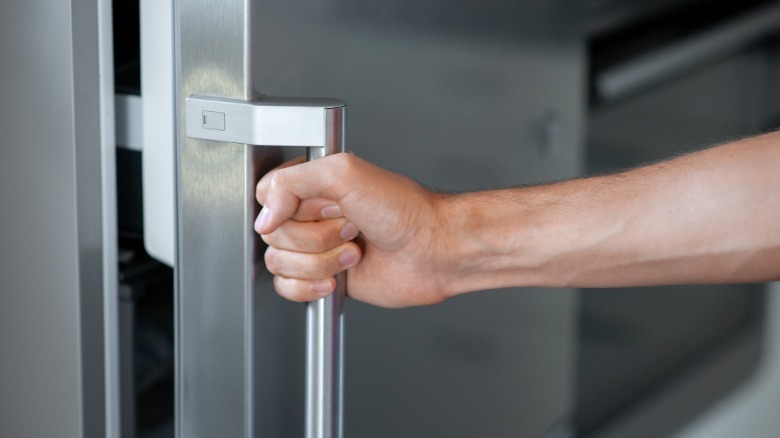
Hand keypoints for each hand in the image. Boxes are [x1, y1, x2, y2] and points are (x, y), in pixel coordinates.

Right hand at [255, 153, 451, 307]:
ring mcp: (315, 247)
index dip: (291, 208)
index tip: (326, 207)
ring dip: (319, 262)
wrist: (431, 251)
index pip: (266, 195)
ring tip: (352, 252)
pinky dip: (309, 287)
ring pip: (279, 262)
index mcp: (313, 183)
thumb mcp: (344, 174)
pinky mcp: (321, 275)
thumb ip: (293, 182)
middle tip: (350, 228)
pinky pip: (287, 288)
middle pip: (272, 233)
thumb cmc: (404, 210)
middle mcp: (311, 214)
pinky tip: (337, 278)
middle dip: (315, 237)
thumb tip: (264, 215)